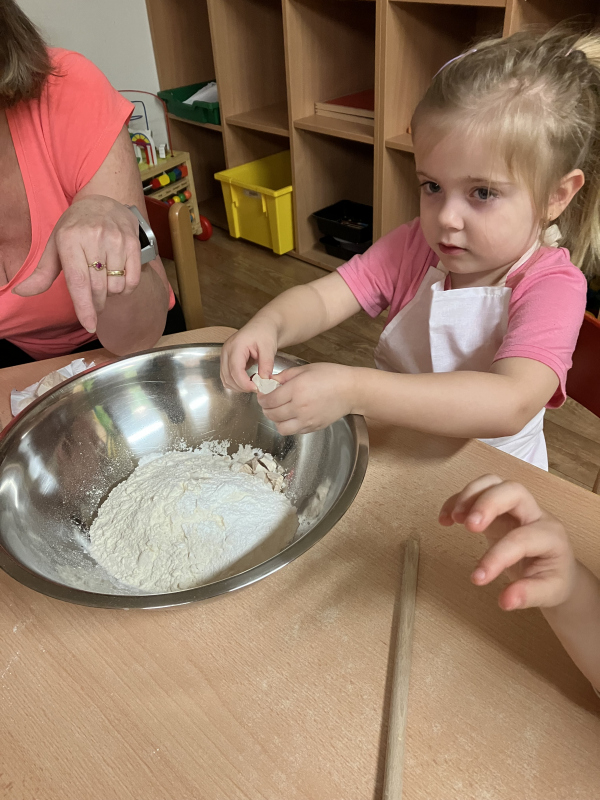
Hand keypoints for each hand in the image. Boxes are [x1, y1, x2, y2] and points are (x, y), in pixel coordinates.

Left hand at [13, 195, 141, 332]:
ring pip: (116, 286)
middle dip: (95, 304)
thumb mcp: (56, 246)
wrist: (104, 202)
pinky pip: (132, 280)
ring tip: (105, 282)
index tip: (89, 325)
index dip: (84, 306)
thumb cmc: (76, 228)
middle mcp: (94, 237)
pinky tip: (118, 280)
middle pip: (98, 288)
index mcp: (70, 239)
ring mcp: (116, 240)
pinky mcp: (133, 243)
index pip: (78, 281)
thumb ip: (42, 273)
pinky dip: (125, 288)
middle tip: (92, 304)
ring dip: (111, 294)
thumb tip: (21, 292)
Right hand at [221, 320, 278, 391]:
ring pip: (225, 379)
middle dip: (242, 386)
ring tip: (253, 384)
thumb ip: (266, 364)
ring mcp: (224, 356)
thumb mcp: (269, 348)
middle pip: (228, 377)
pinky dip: (236, 383)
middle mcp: (226, 351)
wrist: (262, 327)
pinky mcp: (226, 361)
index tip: (256, 388)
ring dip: (238, 386)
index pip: (235, 369)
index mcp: (236, 345)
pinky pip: (227, 377)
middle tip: (257, 388)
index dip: (244, 383)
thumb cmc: (265, 333)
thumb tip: (264, 381)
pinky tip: (248, 381)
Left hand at [257, 362, 356, 434]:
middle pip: (272, 414)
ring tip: (280, 411)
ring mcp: (307, 420)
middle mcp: (300, 407)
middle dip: (266, 408)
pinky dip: (288, 425)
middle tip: (269, 401)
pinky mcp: (313, 427)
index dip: (262, 398)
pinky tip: (292, 415)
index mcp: (296, 389)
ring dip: (276, 419)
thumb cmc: (331, 376)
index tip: (263, 394)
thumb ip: (284, 376)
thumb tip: (269, 382)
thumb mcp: (305, 369)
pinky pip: (293, 431)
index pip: (268, 400)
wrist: (351, 390)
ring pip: (280, 427)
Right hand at [439, 475, 576, 610]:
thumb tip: (505, 601)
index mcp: (550, 535)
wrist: (555, 566)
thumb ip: (528, 595)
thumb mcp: (548, 593)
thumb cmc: (552, 578)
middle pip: (513, 490)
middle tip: (467, 525)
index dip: (497, 557)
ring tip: (453, 518)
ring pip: (493, 483)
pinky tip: (445, 519)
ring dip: (469, 495)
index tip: (477, 579)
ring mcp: (514, 507)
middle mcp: (534, 513)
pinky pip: (477, 491)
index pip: (521, 539)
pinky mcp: (497, 508)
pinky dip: (457, 499)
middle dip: (487, 503)